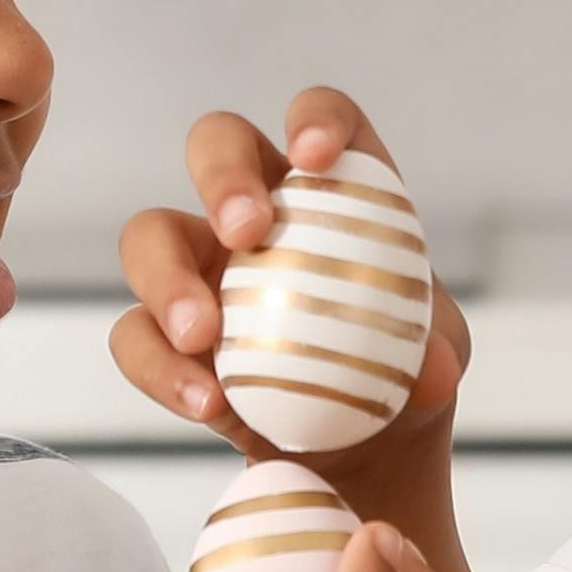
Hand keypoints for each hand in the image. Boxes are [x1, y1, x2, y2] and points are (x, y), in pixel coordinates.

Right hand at [108, 87, 471, 530]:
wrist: (356, 453)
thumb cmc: (396, 376)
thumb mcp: (434, 365)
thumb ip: (436, 357)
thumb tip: (430, 371)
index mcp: (332, 190)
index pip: (322, 119)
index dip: (314, 118)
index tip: (315, 154)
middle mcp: (257, 212)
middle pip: (217, 144)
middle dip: (223, 175)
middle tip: (247, 233)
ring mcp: (200, 269)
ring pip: (150, 233)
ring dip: (167, 276)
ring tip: (202, 334)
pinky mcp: (166, 336)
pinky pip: (135, 335)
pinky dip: (161, 367)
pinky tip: (205, 402)